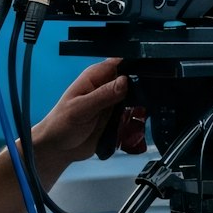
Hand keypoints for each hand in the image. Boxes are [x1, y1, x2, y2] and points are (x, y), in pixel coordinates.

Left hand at [30, 59, 140, 175]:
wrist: (58, 149)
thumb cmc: (61, 124)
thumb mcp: (81, 109)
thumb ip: (103, 95)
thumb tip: (125, 80)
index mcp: (95, 77)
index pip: (119, 62)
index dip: (135, 63)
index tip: (150, 71)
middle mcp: (106, 87)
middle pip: (132, 79)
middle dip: (144, 85)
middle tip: (154, 94)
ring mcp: (113, 102)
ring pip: (136, 96)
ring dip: (143, 102)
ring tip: (150, 109)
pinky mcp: (117, 117)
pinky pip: (133, 113)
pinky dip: (139, 116)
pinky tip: (145, 119)